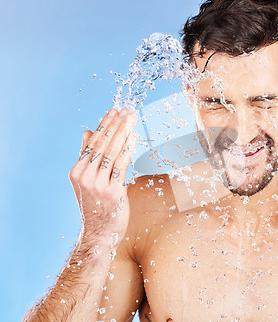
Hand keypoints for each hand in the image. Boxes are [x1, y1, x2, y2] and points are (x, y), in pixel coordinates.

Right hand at [69, 108, 136, 245]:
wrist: (99, 233)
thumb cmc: (96, 205)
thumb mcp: (87, 180)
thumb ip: (88, 156)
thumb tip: (88, 132)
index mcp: (77, 172)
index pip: (92, 143)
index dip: (104, 125)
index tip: (114, 111)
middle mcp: (85, 176)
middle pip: (103, 145)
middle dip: (116, 125)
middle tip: (127, 110)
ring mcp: (98, 184)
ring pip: (112, 152)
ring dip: (123, 133)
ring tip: (132, 119)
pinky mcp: (113, 191)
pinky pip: (122, 165)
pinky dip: (128, 149)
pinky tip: (134, 137)